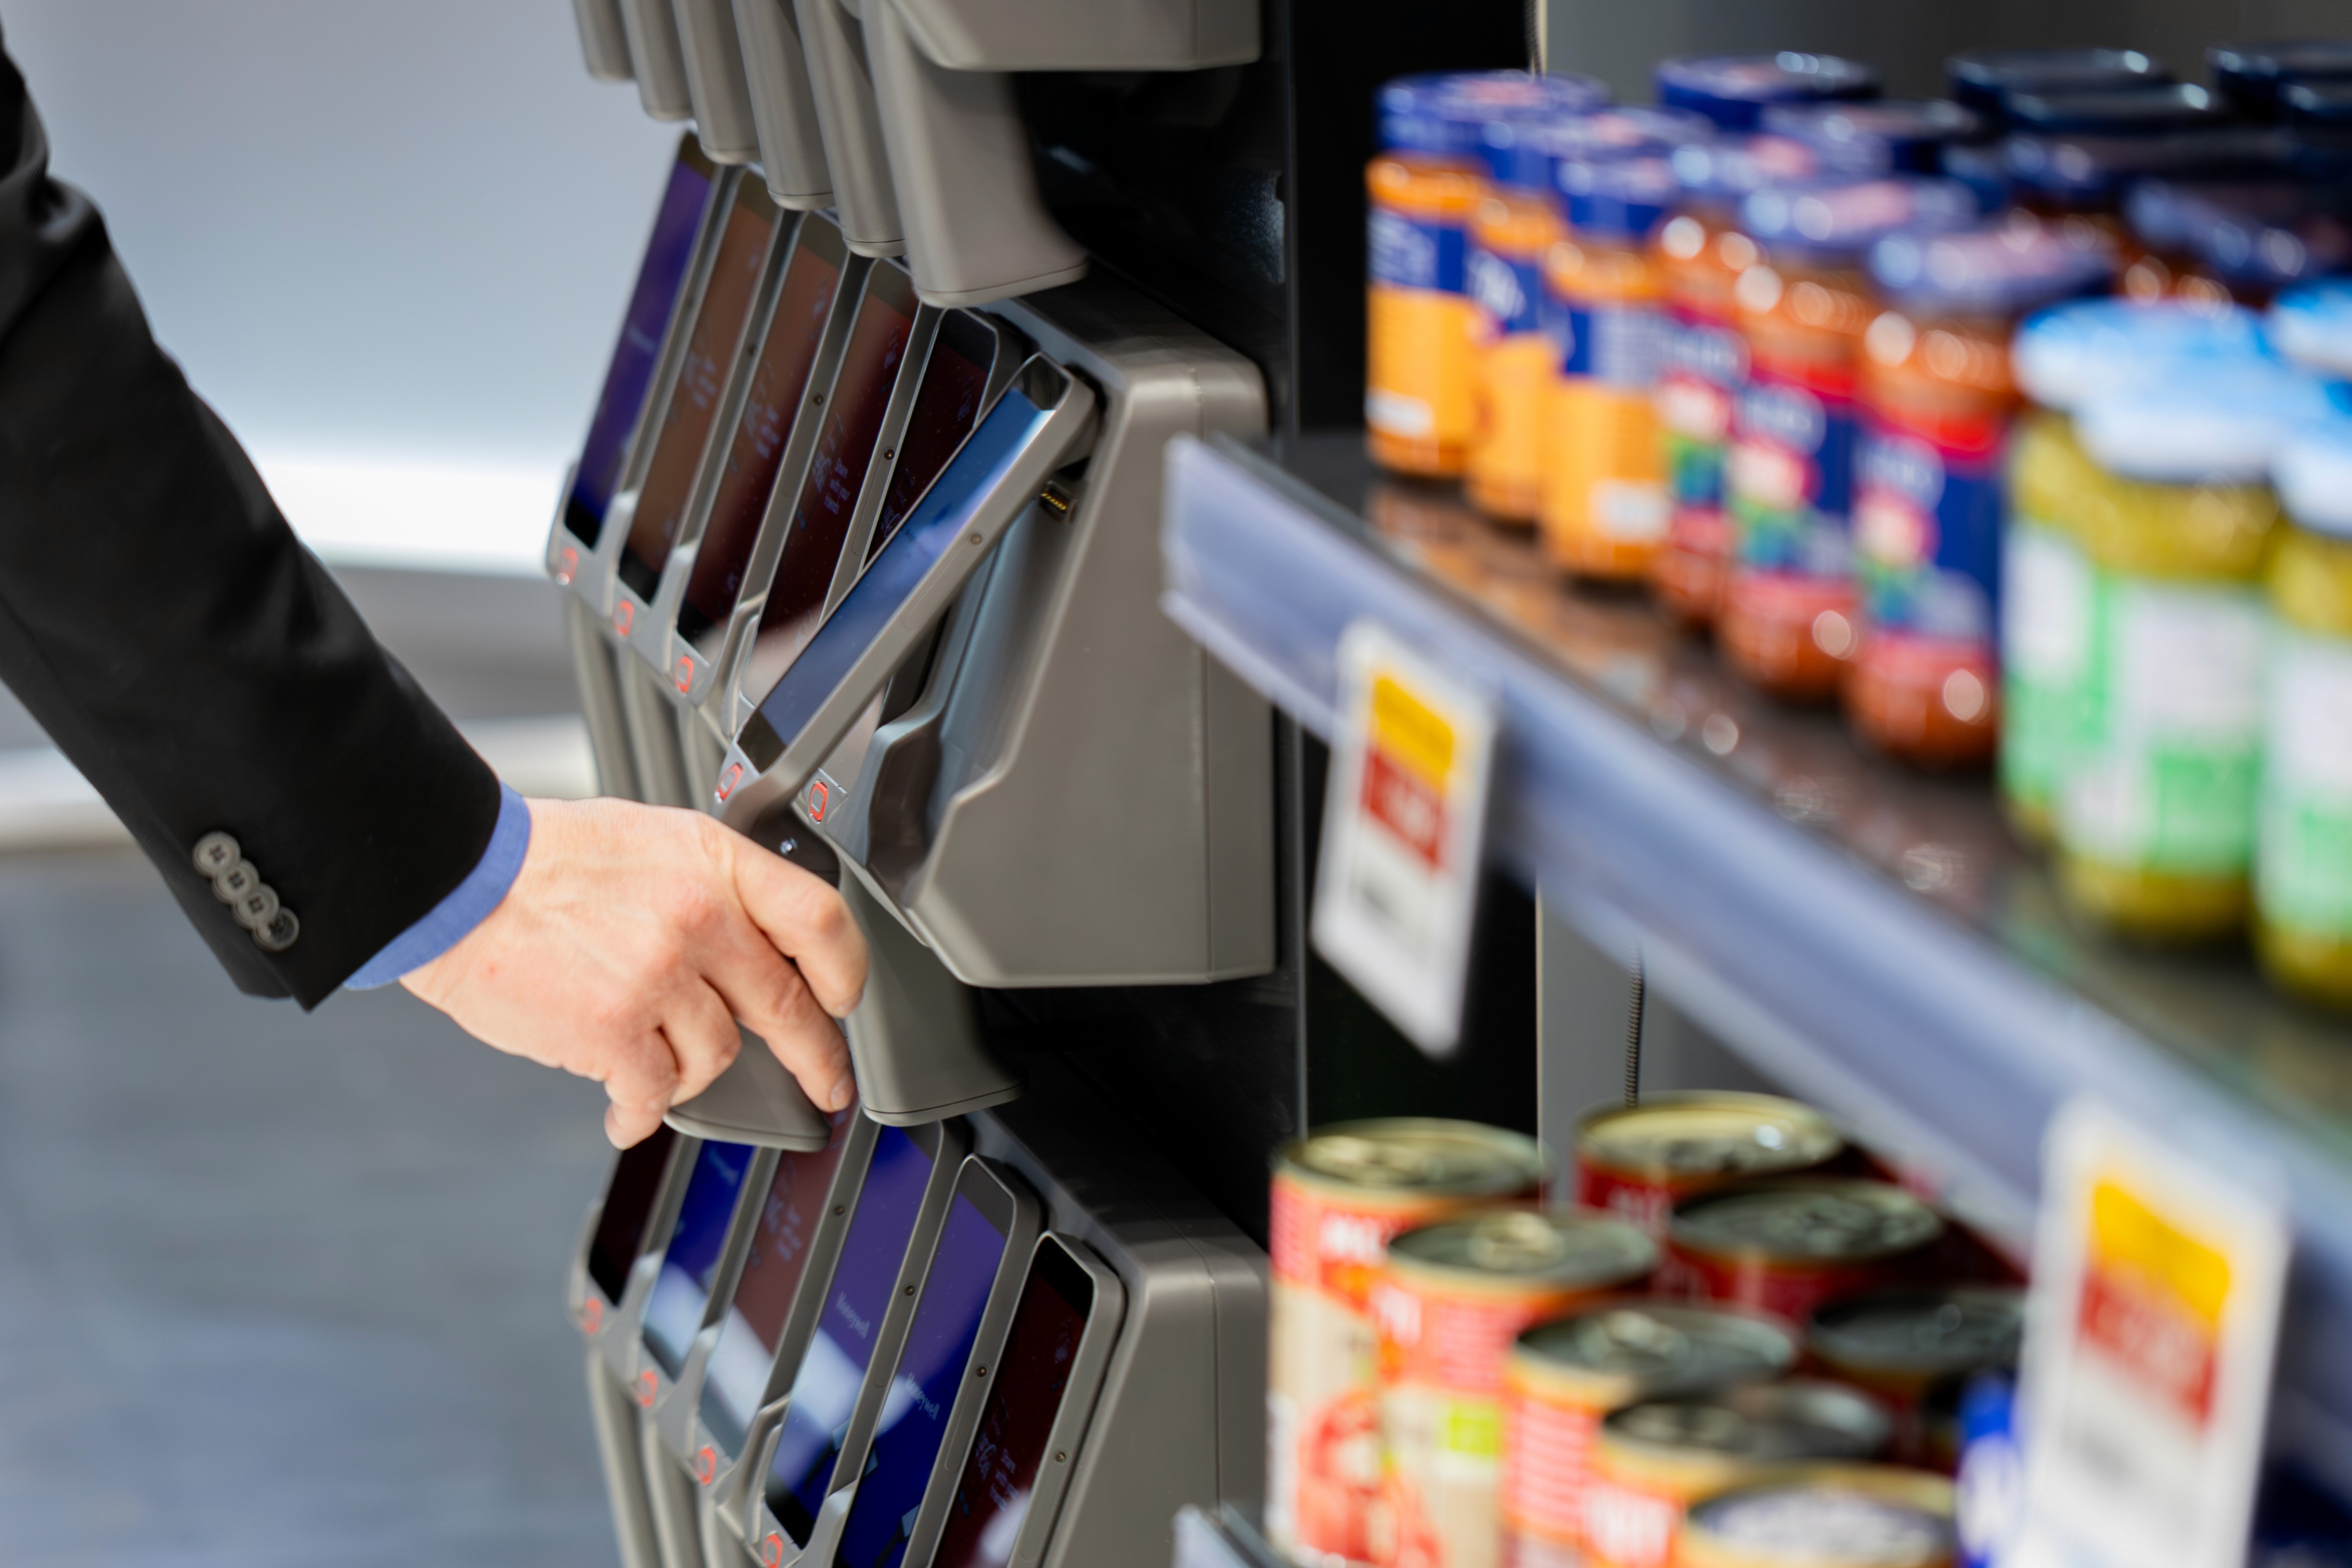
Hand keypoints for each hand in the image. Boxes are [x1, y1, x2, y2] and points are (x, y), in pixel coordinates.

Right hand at [402, 797, 867, 1146]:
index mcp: (714, 862)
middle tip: (825, 1083)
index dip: (845, 971)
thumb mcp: (651, 839)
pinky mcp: (613, 1030)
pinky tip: (626, 1113)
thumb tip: (755, 937)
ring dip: (690, 1069)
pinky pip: (654, 1091)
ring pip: (717, 1053)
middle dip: (815, 1057)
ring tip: (654, 1062)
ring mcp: (659, 975)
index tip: (844, 1001)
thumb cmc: (542, 859)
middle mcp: (699, 916)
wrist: (457, 879)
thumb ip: (710, 885)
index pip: (819, 920)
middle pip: (786, 1003)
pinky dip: (641, 1112)